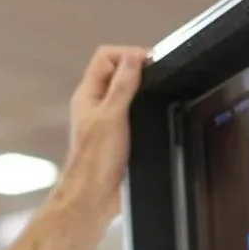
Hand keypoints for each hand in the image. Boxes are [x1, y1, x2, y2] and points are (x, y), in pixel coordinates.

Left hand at [63, 45, 147, 214]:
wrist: (94, 195)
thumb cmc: (97, 158)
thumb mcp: (112, 116)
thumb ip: (122, 86)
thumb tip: (134, 57)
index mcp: (88, 94)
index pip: (105, 57)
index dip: (128, 54)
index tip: (152, 63)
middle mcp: (95, 103)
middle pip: (116, 72)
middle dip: (138, 69)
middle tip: (160, 76)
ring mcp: (105, 119)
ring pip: (124, 91)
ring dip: (141, 88)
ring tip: (161, 91)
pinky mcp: (116, 135)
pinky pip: (130, 111)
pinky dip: (143, 106)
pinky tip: (156, 112)